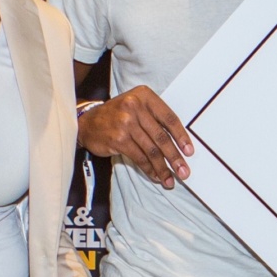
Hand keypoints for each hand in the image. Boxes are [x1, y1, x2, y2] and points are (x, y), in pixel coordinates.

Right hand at [78, 85, 192, 188]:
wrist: (87, 122)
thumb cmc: (117, 115)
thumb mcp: (136, 107)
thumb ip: (155, 118)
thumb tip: (178, 144)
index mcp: (144, 96)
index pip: (169, 118)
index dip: (181, 136)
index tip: (189, 151)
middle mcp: (135, 107)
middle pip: (161, 137)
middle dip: (174, 157)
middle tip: (184, 172)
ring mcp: (126, 123)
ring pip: (151, 150)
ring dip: (162, 168)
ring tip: (170, 180)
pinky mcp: (118, 139)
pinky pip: (139, 158)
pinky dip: (149, 169)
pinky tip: (155, 176)